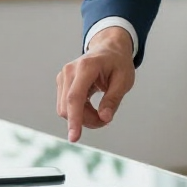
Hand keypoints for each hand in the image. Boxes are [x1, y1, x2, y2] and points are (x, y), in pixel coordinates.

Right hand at [56, 27, 135, 142]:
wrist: (109, 48)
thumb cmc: (118, 63)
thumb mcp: (124, 80)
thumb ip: (113, 99)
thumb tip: (104, 118)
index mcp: (86, 67)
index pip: (75, 97)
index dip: (74, 119)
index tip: (74, 138)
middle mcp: (70, 71)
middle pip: (69, 107)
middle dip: (86, 120)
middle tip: (106, 119)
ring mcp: (63, 76)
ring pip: (66, 109)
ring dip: (83, 117)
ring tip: (101, 112)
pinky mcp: (62, 83)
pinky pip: (66, 106)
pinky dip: (79, 112)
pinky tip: (92, 107)